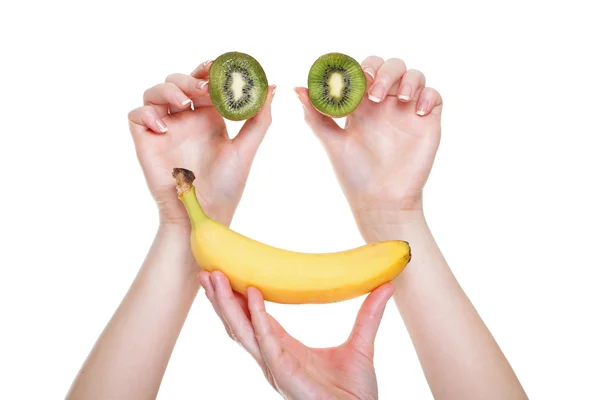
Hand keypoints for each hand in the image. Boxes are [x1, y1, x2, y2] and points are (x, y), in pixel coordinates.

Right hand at [128, 60, 275, 227]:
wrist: (203, 214)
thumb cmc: (226, 186)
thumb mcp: (245, 150)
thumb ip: (259, 119)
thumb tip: (272, 87)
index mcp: (209, 118)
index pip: (203, 81)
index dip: (207, 68)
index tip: (218, 67)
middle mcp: (186, 120)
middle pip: (178, 81)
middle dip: (189, 78)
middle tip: (203, 88)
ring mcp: (164, 129)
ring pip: (154, 92)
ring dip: (167, 90)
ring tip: (185, 104)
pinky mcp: (146, 141)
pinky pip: (136, 115)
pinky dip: (147, 113)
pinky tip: (165, 127)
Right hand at [199, 271, 393, 399]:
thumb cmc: (355, 392)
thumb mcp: (361, 344)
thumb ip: (369, 314)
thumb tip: (386, 285)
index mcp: (284, 348)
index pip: (253, 319)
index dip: (238, 299)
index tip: (226, 275)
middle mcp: (273, 357)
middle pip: (238, 324)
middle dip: (221, 299)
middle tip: (207, 271)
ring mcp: (275, 366)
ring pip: (242, 332)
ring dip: (225, 305)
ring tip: (213, 278)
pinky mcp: (284, 373)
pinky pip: (266, 342)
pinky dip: (257, 318)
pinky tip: (252, 295)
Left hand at [294, 56, 441, 237]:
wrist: (381, 201)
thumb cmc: (354, 175)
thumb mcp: (332, 143)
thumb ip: (315, 116)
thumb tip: (297, 88)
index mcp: (362, 106)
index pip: (364, 71)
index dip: (360, 66)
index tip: (354, 76)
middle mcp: (386, 104)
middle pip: (391, 66)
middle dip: (383, 71)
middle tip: (373, 91)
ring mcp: (407, 111)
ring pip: (414, 75)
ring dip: (407, 79)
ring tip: (399, 99)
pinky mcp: (427, 122)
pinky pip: (435, 96)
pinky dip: (427, 95)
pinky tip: (416, 112)